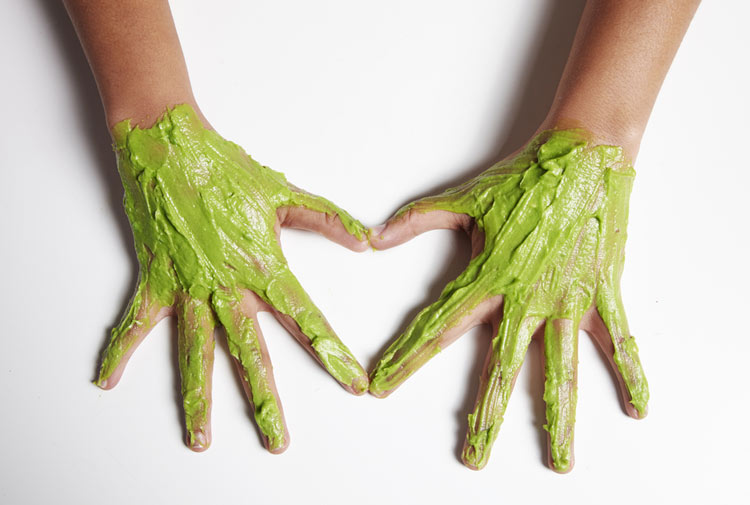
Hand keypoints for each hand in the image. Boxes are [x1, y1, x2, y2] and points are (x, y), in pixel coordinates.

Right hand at [97, 104, 369, 452]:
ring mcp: (187, 287)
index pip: (305, 319)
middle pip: (249, 353)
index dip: (331, 352)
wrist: (170, 145)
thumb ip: (326, 220)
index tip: (351, 383)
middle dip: (265, 400)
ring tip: (200, 440)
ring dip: (197, 398)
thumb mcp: (283, 193)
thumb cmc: (225, 167)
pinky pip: (135, 322)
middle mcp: (226, 286)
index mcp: (262, 266)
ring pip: (193, 352)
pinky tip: (107, 381)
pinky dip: (119, 350)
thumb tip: (365, 242)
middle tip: (277, 441)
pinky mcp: (155, 278)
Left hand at [369, 129, 647, 471]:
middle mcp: (525, 297)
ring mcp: (566, 299)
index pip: (437, 328)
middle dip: (483, 416)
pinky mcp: (601, 293)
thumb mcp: (464, 200)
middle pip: (499, 368)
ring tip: (560, 460)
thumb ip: (418, 220)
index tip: (382, 388)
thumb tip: (374, 236)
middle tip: (472, 457)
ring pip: (560, 369)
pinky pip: (617, 340)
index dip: (406, 359)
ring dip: (559, 418)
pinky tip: (637, 407)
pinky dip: (630, 372)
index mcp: (488, 277)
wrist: (581, 156)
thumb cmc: (524, 179)